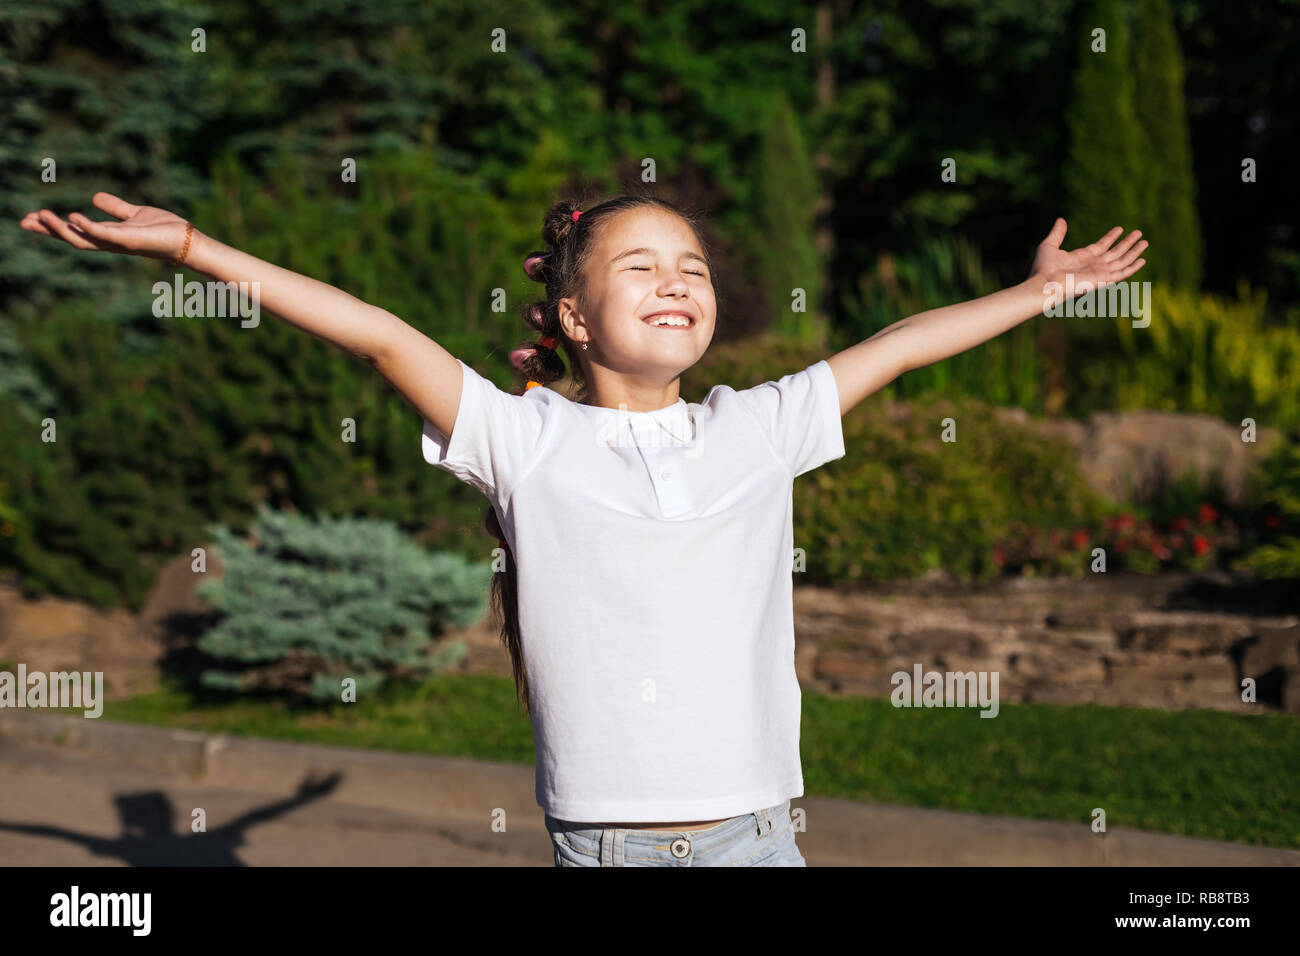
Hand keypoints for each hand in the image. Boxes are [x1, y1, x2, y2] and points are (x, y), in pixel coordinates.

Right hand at [20, 192, 190, 260]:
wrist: (187, 240)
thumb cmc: (165, 229)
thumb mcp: (134, 214)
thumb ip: (115, 207)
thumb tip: (93, 197)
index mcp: (109, 234)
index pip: (75, 231)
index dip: (54, 226)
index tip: (32, 217)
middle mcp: (109, 242)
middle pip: (72, 238)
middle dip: (48, 231)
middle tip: (24, 221)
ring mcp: (118, 243)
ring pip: (81, 239)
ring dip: (60, 229)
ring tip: (41, 216)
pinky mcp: (129, 241)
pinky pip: (103, 235)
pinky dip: (87, 227)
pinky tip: (73, 217)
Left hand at [1029, 218, 1147, 306]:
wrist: (1044, 283)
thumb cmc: (1043, 268)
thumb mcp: (1049, 245)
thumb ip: (1057, 233)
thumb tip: (1061, 219)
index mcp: (1082, 257)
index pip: (1101, 245)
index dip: (1111, 237)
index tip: (1120, 228)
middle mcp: (1092, 265)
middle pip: (1115, 252)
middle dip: (1127, 243)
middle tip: (1139, 233)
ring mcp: (1098, 273)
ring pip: (1121, 261)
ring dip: (1134, 252)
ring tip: (1145, 241)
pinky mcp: (1103, 280)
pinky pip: (1121, 273)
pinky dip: (1132, 267)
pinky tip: (1142, 260)